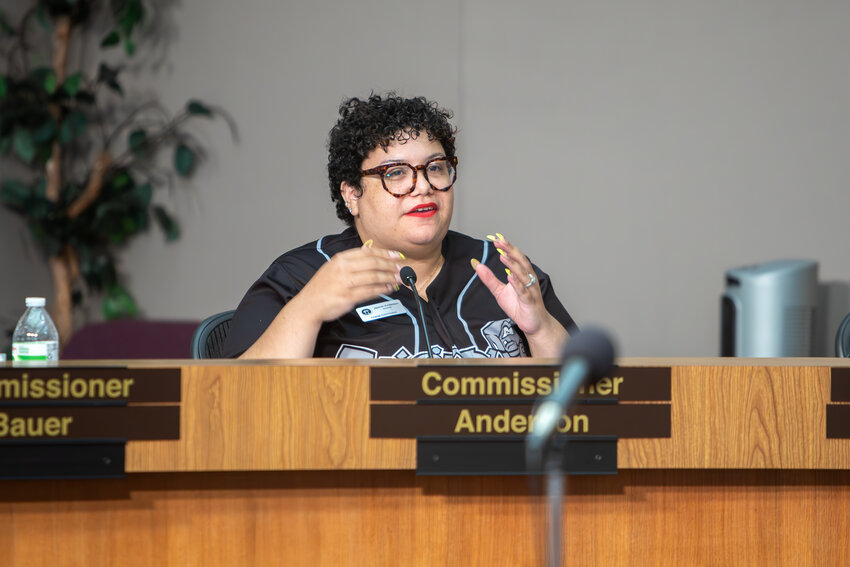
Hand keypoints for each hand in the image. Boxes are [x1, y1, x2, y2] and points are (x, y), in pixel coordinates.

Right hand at [295, 243, 402, 323]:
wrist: (309, 304)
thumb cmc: (323, 287)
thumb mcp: (334, 266)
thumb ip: (351, 259)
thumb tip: (369, 250)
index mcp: (340, 259)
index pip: (367, 252)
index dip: (385, 253)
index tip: (396, 255)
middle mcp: (343, 269)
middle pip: (373, 263)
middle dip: (390, 265)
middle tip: (400, 268)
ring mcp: (345, 283)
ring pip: (374, 277)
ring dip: (389, 277)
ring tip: (398, 278)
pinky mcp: (348, 297)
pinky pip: (370, 291)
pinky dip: (382, 290)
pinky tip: (389, 289)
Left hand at [473, 234, 567, 355]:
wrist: (534, 324)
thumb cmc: (519, 306)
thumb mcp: (500, 292)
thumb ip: (489, 279)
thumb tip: (477, 265)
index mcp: (522, 274)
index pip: (514, 257)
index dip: (506, 248)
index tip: (496, 238)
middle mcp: (528, 278)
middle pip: (520, 261)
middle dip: (510, 250)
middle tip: (499, 241)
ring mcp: (530, 289)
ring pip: (522, 274)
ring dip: (513, 264)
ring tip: (503, 256)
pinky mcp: (530, 301)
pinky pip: (523, 291)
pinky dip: (517, 284)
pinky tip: (510, 277)